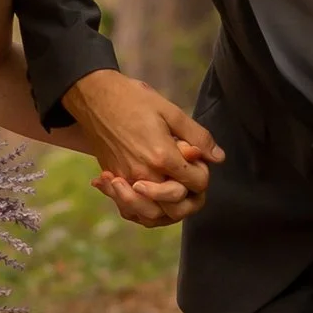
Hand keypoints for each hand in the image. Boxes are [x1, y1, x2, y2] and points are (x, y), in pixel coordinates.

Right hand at [63, 70, 224, 220]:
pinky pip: (128, 210)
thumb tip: (218, 157)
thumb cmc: (133, 99)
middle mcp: (144, 175)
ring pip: (152, 215)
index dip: (203, 174)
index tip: (197, 160)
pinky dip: (140, 212)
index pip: (196, 183)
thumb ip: (197, 136)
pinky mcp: (113, 180)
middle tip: (188, 179)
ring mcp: (126, 181)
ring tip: (173, 196)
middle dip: (190, 197)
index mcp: (162, 156)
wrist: (95, 97)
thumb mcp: (171, 111)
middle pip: (177, 207)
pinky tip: (149, 201)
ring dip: (167, 210)